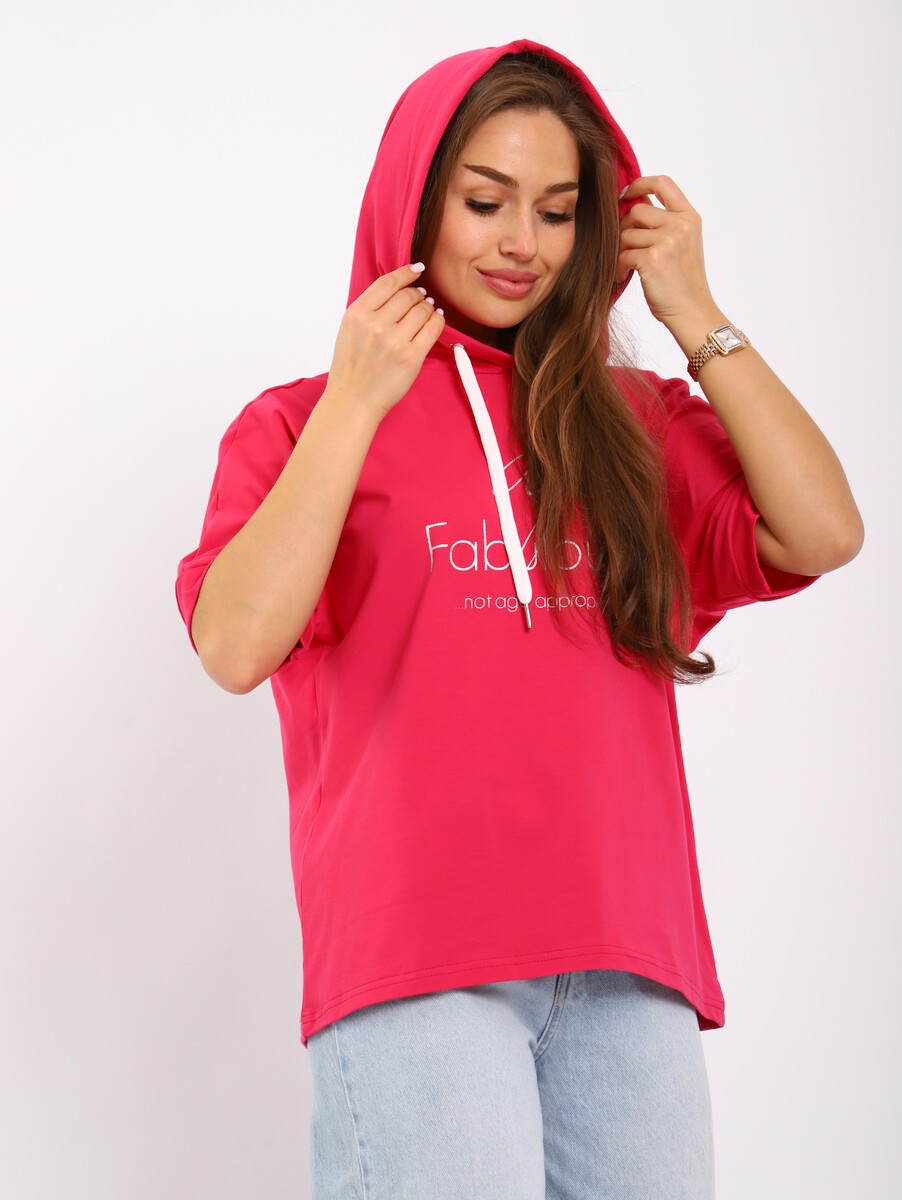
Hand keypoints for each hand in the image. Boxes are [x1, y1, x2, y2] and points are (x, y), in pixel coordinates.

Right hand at [325, 263, 444, 420]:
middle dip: (418, 295)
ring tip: (427, 311)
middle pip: (408, 296)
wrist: (353, 400)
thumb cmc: (351, 368)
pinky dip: (438, 320)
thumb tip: (399, 289)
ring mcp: (394, 341)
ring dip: (429, 307)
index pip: (387, 283)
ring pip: (423, 310)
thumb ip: (369, 309)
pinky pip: (433, 328)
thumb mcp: (349, 330)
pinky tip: (436, 319)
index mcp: (357, 314)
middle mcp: (375, 325)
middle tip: (421, 299)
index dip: (406, 273)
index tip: (416, 270)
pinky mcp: (411, 357)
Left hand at [617, 176, 718, 327]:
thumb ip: (664, 223)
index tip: (626, 193)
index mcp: (690, 217)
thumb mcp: (682, 245)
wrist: (692, 312)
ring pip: (627, 233)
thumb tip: (633, 205)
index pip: (663, 183)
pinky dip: (618, 267)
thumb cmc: (683, 284)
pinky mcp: (653, 259)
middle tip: (624, 247)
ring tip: (625, 266)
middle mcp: (681, 225)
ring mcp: (668, 240)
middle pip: (638, 210)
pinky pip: (623, 254)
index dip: (640, 183)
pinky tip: (622, 276)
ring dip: (620, 250)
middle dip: (625, 227)